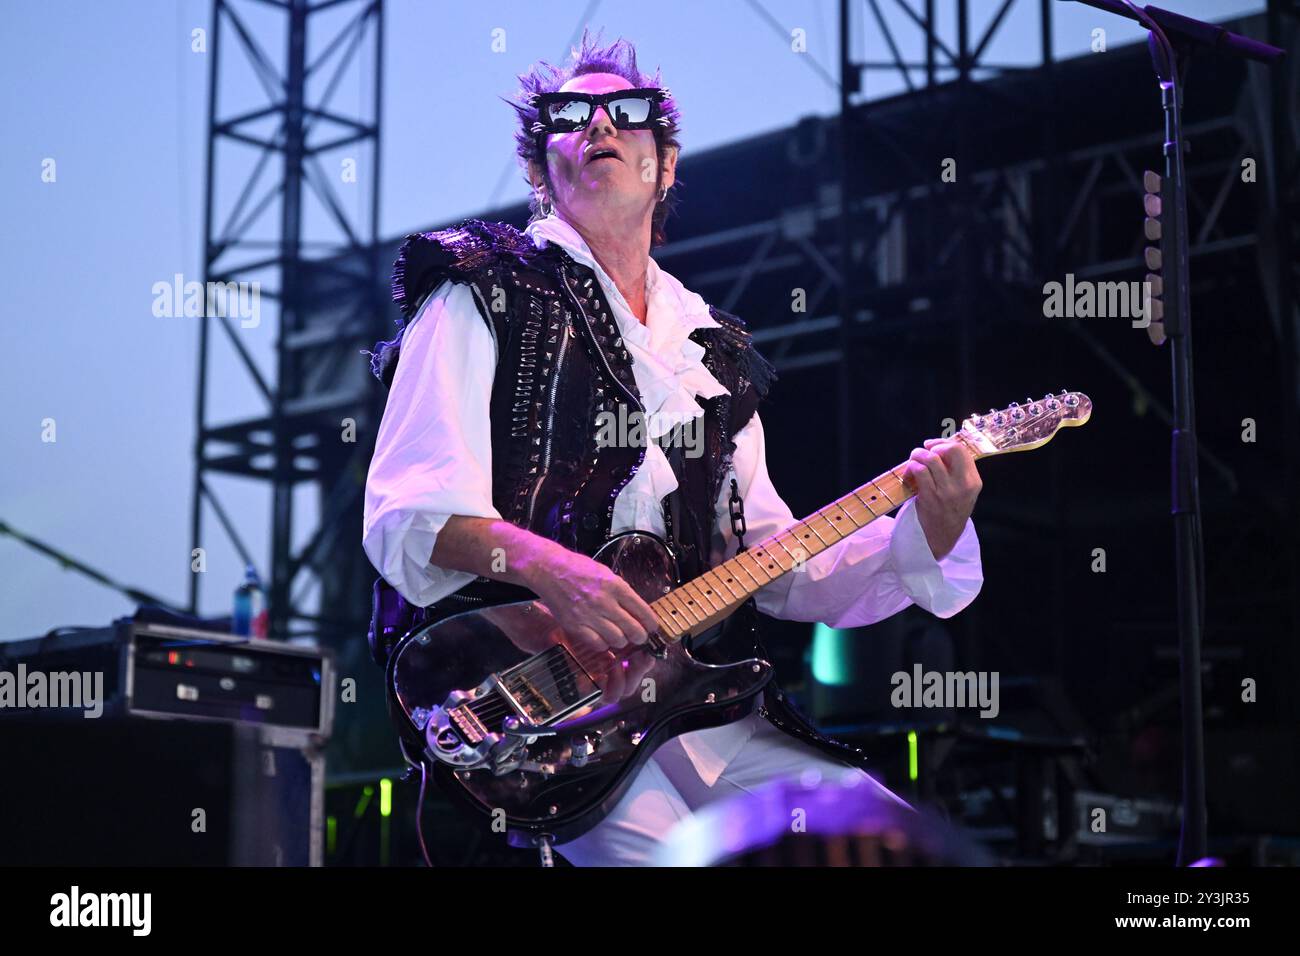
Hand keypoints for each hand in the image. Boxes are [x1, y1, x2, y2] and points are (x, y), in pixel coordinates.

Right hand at [519, 544, 660, 700]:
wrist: (550, 570)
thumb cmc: (578, 569)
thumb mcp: (605, 573)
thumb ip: (621, 591)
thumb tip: (637, 609)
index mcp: (614, 586)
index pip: (642, 610)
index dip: (651, 622)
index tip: (653, 627)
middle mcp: (604, 602)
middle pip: (633, 629)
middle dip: (641, 636)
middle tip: (640, 636)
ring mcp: (589, 615)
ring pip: (617, 639)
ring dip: (622, 640)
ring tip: (621, 637)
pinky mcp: (575, 626)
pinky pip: (597, 644)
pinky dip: (604, 644)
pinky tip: (604, 638)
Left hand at [901, 437, 982, 559]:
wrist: (942, 536)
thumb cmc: (951, 510)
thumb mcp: (964, 491)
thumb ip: (957, 471)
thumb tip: (940, 446)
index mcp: (974, 481)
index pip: (962, 450)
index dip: (944, 443)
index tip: (933, 445)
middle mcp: (963, 484)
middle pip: (951, 449)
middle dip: (934, 445)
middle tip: (924, 451)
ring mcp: (946, 491)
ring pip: (931, 458)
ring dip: (917, 455)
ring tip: (913, 461)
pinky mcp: (930, 497)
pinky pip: (919, 471)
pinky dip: (911, 468)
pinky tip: (909, 474)